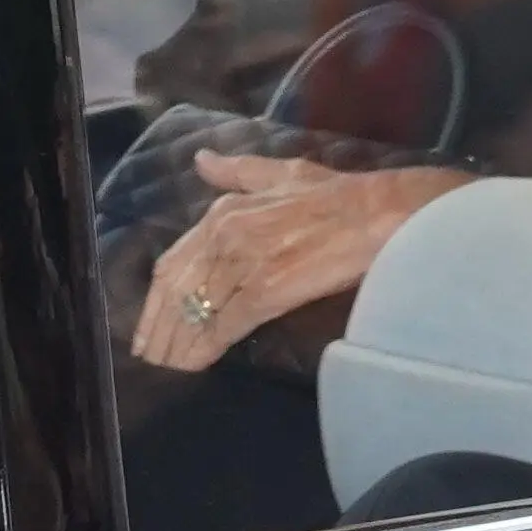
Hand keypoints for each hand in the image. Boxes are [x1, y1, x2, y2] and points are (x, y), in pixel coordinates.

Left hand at [132, 154, 472, 371]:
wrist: (382, 214)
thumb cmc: (340, 195)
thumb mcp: (285, 173)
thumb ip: (240, 172)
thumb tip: (202, 161)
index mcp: (225, 210)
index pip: (173, 262)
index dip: (156, 300)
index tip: (149, 327)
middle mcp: (226, 234)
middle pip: (176, 291)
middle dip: (159, 329)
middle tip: (149, 359)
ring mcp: (245, 263)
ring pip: (196, 311)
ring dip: (177, 344)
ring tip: (169, 369)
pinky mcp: (266, 291)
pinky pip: (225, 326)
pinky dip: (205, 348)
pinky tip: (197, 366)